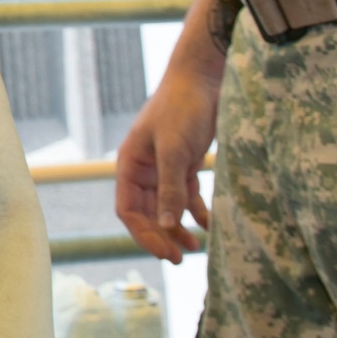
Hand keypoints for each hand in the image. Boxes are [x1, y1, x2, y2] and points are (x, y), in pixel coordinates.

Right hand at [115, 60, 219, 263]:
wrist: (203, 79)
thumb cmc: (182, 108)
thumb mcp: (174, 149)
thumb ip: (170, 188)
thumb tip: (164, 225)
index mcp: (130, 164)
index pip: (128, 209)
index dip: (144, 234)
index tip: (166, 252)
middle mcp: (144, 169)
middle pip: (146, 213)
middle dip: (161, 236)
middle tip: (182, 258)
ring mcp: (165, 167)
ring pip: (166, 208)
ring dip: (178, 228)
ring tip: (197, 248)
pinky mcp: (186, 163)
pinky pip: (186, 196)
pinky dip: (196, 212)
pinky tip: (208, 226)